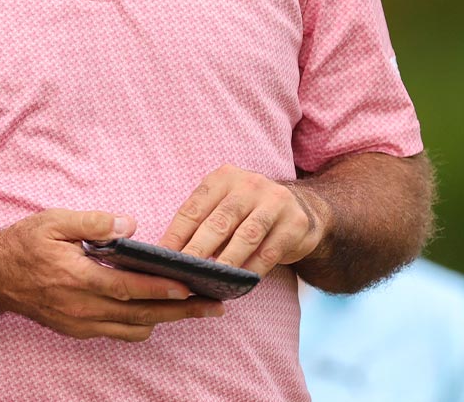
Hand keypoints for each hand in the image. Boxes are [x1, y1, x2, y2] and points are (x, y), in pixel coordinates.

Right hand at [0, 209, 224, 341]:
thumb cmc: (23, 243)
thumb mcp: (52, 221)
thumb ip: (91, 221)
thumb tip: (128, 225)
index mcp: (76, 278)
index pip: (128, 289)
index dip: (161, 290)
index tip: (191, 287)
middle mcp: (80, 307)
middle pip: (140, 315)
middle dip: (180, 312)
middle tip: (213, 306)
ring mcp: (79, 323)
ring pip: (132, 329)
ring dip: (163, 319)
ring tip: (192, 308)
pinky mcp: (76, 330)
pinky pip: (116, 332)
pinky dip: (139, 323)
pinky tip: (154, 309)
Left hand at [157, 164, 328, 275]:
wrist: (302, 210)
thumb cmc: (249, 214)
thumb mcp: (224, 208)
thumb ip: (201, 224)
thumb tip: (169, 254)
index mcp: (223, 178)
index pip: (193, 208)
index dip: (176, 234)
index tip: (161, 257)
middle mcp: (249, 184)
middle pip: (218, 222)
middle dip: (198, 250)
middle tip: (182, 273)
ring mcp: (275, 201)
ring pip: (245, 237)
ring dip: (226, 262)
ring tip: (211, 282)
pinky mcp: (295, 223)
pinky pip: (269, 252)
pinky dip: (253, 270)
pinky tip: (240, 285)